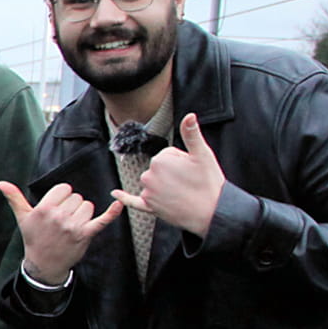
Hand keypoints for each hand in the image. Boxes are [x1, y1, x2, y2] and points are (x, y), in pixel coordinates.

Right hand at [0, 180, 121, 284]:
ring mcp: (73, 226)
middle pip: (76, 197)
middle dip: (71, 206)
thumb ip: (14, 198)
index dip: (61, 197)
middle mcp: (59, 216)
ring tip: (71, 225)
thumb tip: (0, 183)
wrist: (44, 264)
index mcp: (44, 209)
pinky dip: (112, 212)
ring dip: (82, 213)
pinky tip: (119, 203)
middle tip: (61, 220)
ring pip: (87, 206)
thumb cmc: (34, 238)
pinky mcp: (86, 235)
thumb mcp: (23, 217)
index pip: (64, 189)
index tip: (55, 208)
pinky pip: (102, 220)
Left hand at [111, 113, 225, 236]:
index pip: (168, 155)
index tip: (192, 169)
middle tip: (189, 181)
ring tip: (183, 192)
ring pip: (154, 182)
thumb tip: (189, 115)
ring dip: (164, 186)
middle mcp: (148, 176)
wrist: (212, 213)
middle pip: (159, 168)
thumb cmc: (209, 182)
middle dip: (173, 173)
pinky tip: (115, 194)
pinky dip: (125, 198)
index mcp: (159, 160)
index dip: (182, 160)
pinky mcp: (150, 208)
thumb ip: (191, 133)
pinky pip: (134, 202)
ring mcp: (148, 193)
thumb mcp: (202, 154)